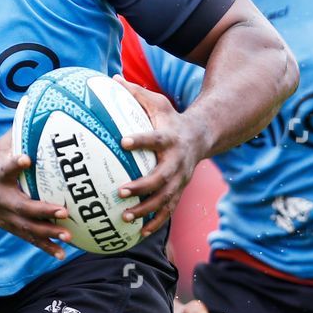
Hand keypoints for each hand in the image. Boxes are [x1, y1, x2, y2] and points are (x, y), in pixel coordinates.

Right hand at [0, 132, 72, 258]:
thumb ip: (15, 135)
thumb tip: (34, 111)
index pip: (5, 168)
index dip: (14, 163)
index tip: (25, 158)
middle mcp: (3, 199)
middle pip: (23, 207)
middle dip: (43, 210)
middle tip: (63, 210)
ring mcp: (8, 218)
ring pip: (29, 228)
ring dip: (49, 233)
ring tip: (68, 235)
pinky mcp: (14, 229)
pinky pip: (31, 240)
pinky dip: (46, 248)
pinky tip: (62, 254)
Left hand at [115, 76, 206, 236]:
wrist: (203, 136)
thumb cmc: (172, 118)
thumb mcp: (158, 102)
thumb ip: (135, 92)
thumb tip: (110, 77)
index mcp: (170, 138)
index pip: (155, 139)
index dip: (140, 139)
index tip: (123, 141)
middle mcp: (177, 161)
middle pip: (161, 176)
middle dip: (142, 186)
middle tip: (120, 190)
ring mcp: (180, 179)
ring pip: (164, 198)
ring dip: (145, 209)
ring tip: (124, 217)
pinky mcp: (179, 191)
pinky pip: (167, 211)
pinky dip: (155, 223)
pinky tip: (138, 234)